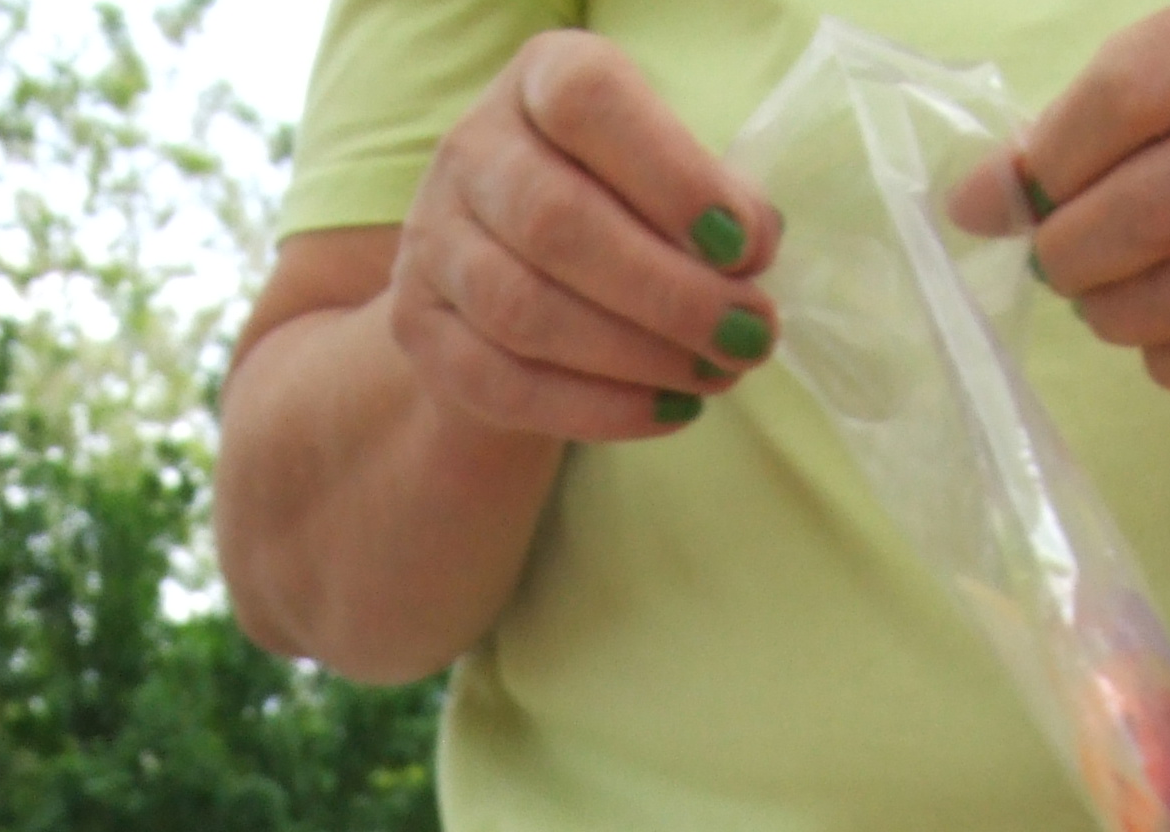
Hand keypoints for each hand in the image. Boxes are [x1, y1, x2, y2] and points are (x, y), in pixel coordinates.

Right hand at [392, 31, 784, 444]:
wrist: (513, 290)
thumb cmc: (618, 214)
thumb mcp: (668, 179)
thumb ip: (714, 200)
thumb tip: (749, 250)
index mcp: (539, 81)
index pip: (588, 103)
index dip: (672, 175)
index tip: (746, 245)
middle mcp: (471, 148)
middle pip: (557, 221)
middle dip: (670, 293)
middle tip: (750, 337)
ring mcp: (432, 239)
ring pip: (525, 312)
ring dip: (638, 357)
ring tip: (716, 377)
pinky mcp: (419, 327)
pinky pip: (505, 384)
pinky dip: (597, 408)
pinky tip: (668, 411)